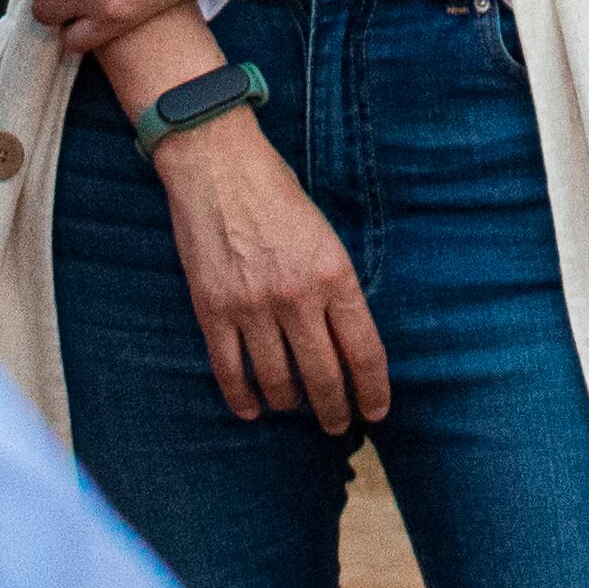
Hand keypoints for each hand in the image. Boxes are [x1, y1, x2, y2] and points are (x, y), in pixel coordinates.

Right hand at [155, 112, 390, 429]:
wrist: (216, 162)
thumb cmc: (276, 192)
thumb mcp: (325, 236)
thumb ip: (337, 288)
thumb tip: (345, 343)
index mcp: (334, 274)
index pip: (364, 353)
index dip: (373, 391)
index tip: (376, 412)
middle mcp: (297, 296)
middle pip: (324, 378)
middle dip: (335, 411)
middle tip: (337, 425)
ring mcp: (252, 307)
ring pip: (278, 383)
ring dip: (290, 405)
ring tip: (296, 409)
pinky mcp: (212, 310)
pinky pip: (230, 371)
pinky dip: (243, 399)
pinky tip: (252, 409)